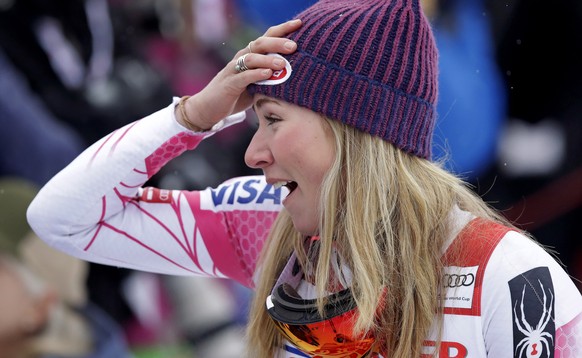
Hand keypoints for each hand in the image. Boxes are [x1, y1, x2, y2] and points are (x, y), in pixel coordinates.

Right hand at [177, 19, 301, 130]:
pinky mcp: (229, 83)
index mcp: (250, 56)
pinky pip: (244, 76)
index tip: (300, 24)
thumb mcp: (257, 85)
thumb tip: (296, 76)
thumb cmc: (236, 96)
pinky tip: (268, 73)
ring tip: (282, 62)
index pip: (267, 37)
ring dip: (268, 58)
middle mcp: (242, 58)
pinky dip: (256, 74)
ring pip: (252, 58)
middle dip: (278, 42)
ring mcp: (234, 70)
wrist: (209, 108)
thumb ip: (272, 78)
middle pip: (260, 43)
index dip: (283, 29)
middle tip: (294, 46)